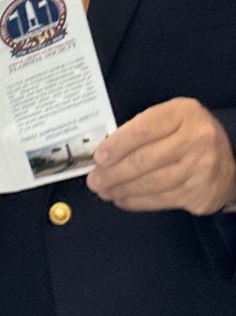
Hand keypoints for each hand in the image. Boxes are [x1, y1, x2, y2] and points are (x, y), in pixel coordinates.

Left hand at [87, 97, 235, 214]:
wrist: (228, 160)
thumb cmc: (190, 135)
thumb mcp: (171, 119)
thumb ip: (142, 129)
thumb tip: (106, 150)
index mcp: (184, 114)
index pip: (143, 130)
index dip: (116, 145)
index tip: (98, 157)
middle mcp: (196, 140)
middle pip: (144, 160)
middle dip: (113, 172)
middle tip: (94, 179)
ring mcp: (200, 168)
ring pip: (150, 183)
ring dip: (121, 189)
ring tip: (104, 190)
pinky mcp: (200, 193)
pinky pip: (161, 200)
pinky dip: (137, 201)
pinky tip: (122, 198)